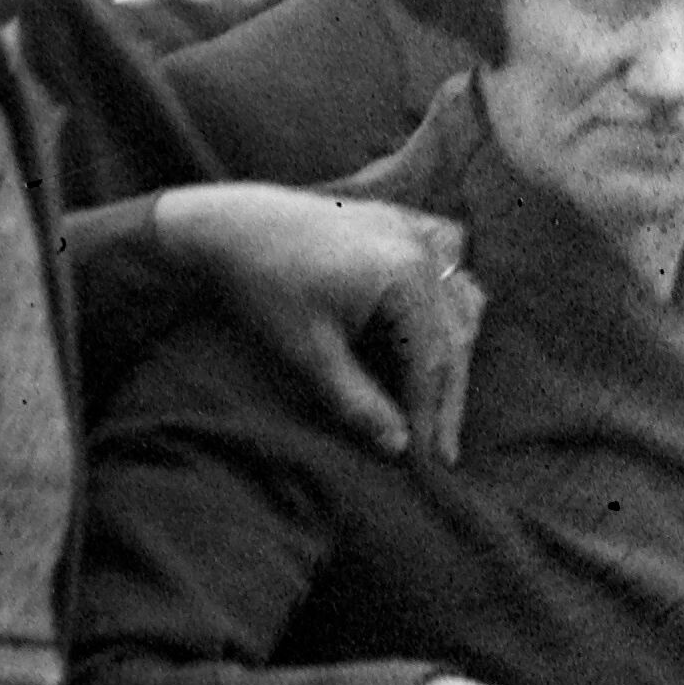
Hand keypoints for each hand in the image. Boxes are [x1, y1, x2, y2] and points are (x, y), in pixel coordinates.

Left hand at [150, 181, 480, 461]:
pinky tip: (446, 323)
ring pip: (459, 305)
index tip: (426, 460)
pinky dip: (452, 299)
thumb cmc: (262, 286)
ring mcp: (413, 231)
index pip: (432, 361)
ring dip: (453, 353)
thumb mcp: (307, 351)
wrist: (224, 225)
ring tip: (443, 400)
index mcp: (406, 275)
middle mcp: (421, 248)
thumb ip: (356, 402)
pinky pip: (448, 265)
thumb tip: (398, 449)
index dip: (430, 416)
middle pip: (453, 337)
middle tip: (443, 450)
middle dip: (446, 396)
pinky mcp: (399, 224)